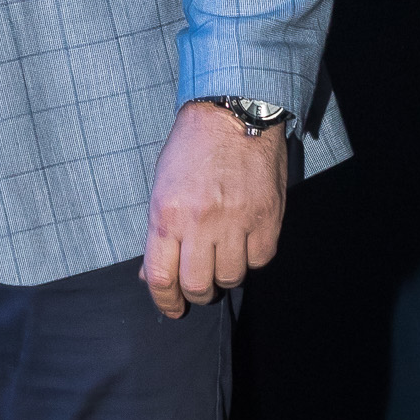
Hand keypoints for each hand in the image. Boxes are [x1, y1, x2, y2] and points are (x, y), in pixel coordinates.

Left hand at [140, 99, 287, 319]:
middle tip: (198, 285)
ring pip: (231, 277)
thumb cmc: (192, 148)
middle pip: (197, 285)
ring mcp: (237, 221)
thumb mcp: (161, 186)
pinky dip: (251, 259)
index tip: (170, 307)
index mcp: (167, 213)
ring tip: (222, 257)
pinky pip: (260, 260)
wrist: (233, 113)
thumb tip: (152, 274)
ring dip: (224, 274)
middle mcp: (201, 221)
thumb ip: (158, 232)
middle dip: (195, 293)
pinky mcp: (267, 218)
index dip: (164, 300)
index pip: (160, 276)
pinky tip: (244, 242)